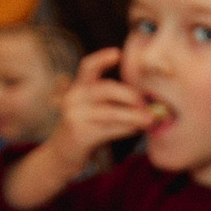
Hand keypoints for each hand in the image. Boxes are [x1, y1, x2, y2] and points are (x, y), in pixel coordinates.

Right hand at [3, 49, 154, 209]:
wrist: (60, 157)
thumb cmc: (84, 131)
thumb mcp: (91, 110)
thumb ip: (110, 101)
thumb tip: (145, 102)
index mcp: (77, 88)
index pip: (88, 66)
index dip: (102, 58)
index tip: (118, 53)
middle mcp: (73, 98)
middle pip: (106, 88)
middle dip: (131, 95)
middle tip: (146, 104)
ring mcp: (74, 116)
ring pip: (111, 111)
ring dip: (134, 116)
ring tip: (149, 119)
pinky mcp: (79, 133)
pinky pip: (109, 128)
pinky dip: (127, 128)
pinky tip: (137, 129)